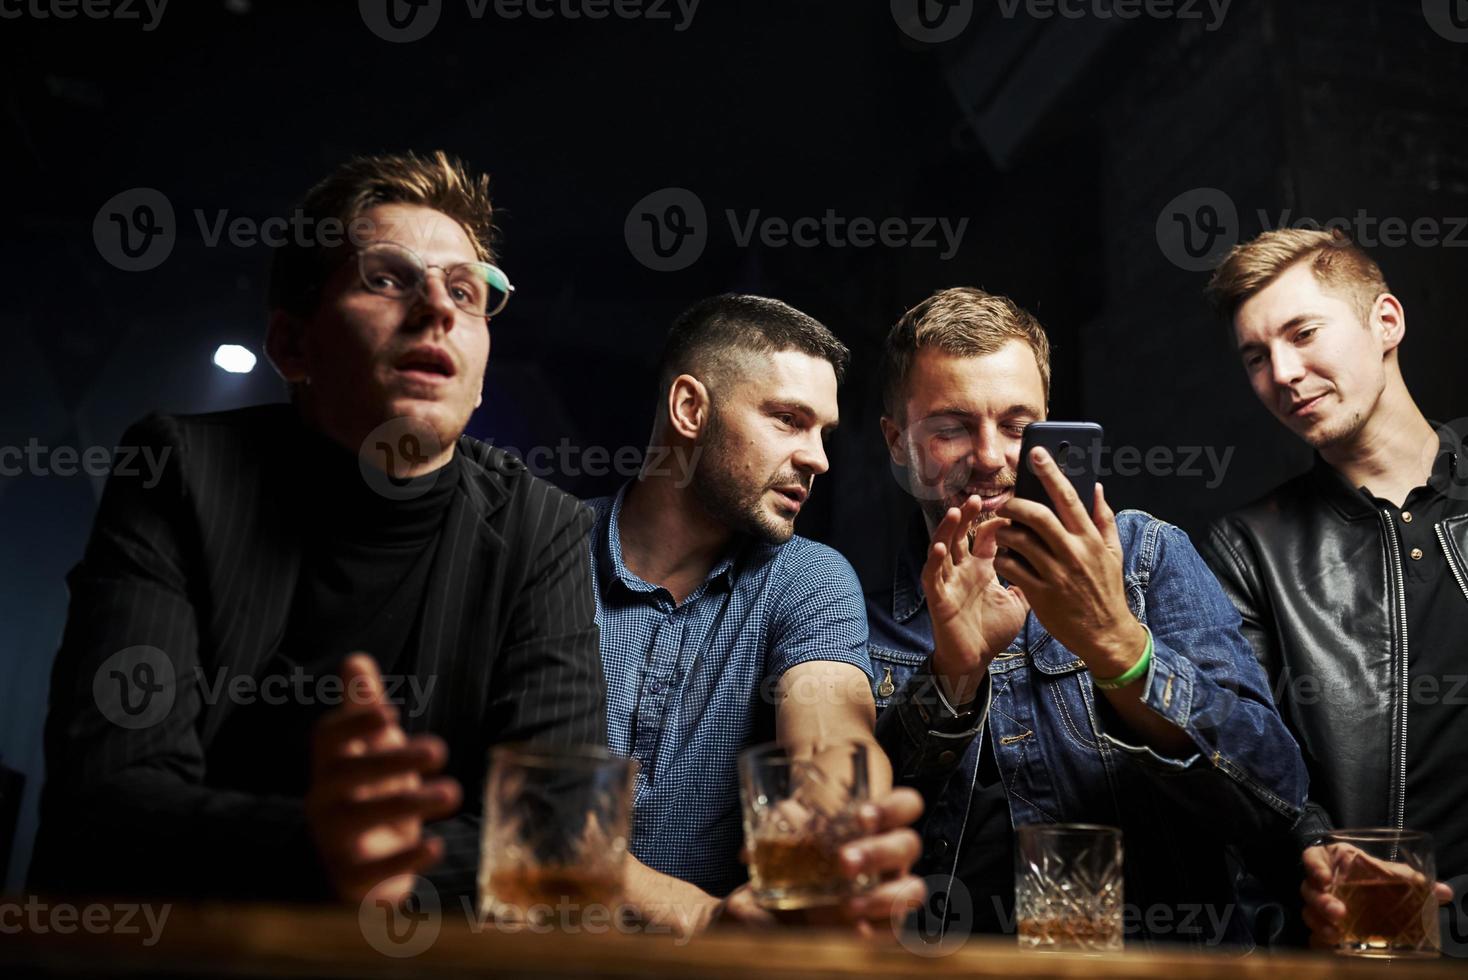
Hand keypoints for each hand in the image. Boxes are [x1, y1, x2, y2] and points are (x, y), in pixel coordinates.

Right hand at [305, 653, 461, 905]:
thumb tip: (355, 658)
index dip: (354, 721)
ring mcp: (333, 840)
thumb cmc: (368, 792)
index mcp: (331, 764)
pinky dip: (402, 861)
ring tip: (452, 792)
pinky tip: (435, 846)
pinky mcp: (351, 879)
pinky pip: (368, 872)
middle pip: (343, 774)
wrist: (356, 863)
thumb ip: (365, 708)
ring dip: (406, 802)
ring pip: (357, 819)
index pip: (328, 737)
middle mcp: (325, 799)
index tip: (391, 712)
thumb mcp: (372, 749)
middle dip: (390, 758)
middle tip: (440, 749)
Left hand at [722, 789, 926, 938]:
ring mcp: (889, 892)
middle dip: (879, 851)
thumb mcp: (780, 844)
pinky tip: (855, 932)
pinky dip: (879, 932)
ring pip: (912, 890)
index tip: (862, 816)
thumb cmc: (790, 863)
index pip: (905, 806)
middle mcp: (887, 858)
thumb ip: (776, 833)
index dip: (894, 808)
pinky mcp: (884, 927)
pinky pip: (897, 931)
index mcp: (871, 827)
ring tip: (848, 906)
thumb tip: (760, 840)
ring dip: (884, 895)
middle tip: (843, 861)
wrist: (773, 912)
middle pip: (909, 844)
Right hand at [924, 495, 1028, 706]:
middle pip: (961, 536)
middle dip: (967, 516)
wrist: (975, 660)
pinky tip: (940, 547)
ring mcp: (948, 582)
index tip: (1006, 507)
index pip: (985, 537)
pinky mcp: (937, 597)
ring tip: (955, 512)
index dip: (993, 522)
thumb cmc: (993, 631)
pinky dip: (934, 561)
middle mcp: (963, 570)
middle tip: (976, 499)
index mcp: (981, 569)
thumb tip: (1050, 559)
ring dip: (947, 530)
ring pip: (943, 549)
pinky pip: (932, 575)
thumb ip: (1029, 578)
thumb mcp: (1019, 601)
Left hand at [995, 447, 1145, 676]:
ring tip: (1003, 532)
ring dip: (1005, 531)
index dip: (1050, 472)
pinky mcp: (1040, 594)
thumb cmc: (1106, 589)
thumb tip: (1097, 487)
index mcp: (1090, 538)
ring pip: (1020, 540)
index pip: (1068, 497)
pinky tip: (1003, 558)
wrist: (1105, 634)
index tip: (1036, 452)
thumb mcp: (1113, 552)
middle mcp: (1073, 552)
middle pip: (1037, 515)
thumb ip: (1104, 518)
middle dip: (1015, 503)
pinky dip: (1002, 558)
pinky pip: (1012, 568)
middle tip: (1006, 503)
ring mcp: (1056, 574)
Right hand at [1300, 844, 1451, 947]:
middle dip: (1322, 902)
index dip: (1315, 868)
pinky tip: (1332, 947)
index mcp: (1331, 862)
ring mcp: (1316, 905)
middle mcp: (1319, 883)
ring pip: (1308, 912)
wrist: (1361, 890)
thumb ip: (1410, 880)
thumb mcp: (1389, 873)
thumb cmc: (1371, 874)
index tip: (1326, 878)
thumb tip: (1444, 892)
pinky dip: (1319, 941)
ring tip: (1335, 935)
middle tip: (1339, 912)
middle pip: (1309, 890)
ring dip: (1320, 923)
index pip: (1312, 859)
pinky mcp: (1320, 925)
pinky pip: (1312, 934)